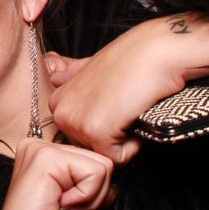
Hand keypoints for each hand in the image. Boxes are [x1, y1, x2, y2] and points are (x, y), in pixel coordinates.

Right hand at [0, 139, 112, 209]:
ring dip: (90, 201)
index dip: (92, 197)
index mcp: (47, 157)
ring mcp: (41, 149)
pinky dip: (85, 199)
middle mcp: (41, 147)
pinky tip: (58, 208)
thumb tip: (114, 185)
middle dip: (93, 198)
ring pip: (103, 168)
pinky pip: (95, 173)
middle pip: (103, 163)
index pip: (96, 164)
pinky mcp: (44, 158)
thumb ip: (97, 193)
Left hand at [48, 15, 208, 163]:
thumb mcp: (91, 67)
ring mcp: (75, 122)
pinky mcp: (95, 132)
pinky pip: (117, 158)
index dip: (105, 127)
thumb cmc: (131, 59)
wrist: (156, 51)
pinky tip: (135, 115)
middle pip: (90, 149)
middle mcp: (60, 112)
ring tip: (129, 108)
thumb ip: (71, 75)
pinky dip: (133, 144)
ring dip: (123, 140)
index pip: (81, 137)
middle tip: (125, 107)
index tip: (117, 105)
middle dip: (113, 137)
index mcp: (59, 100)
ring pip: (103, 155)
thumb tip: (52, 69)